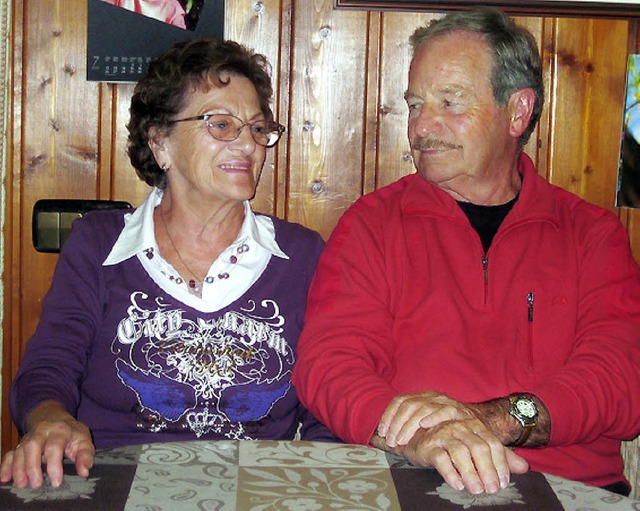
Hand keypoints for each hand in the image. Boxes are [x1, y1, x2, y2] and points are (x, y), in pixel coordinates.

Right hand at [0, 402, 94, 488]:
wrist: (56, 418)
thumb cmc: (72, 433)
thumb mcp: (84, 440)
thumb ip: (86, 455)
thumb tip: (84, 472)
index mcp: (60, 430)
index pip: (54, 447)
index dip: (54, 465)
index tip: (56, 482)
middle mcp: (42, 431)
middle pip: (33, 446)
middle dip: (32, 466)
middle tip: (36, 485)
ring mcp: (29, 437)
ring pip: (20, 450)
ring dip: (19, 468)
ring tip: (22, 484)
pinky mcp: (20, 444)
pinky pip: (10, 453)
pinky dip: (6, 466)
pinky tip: (5, 478)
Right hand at [373, 416, 528, 494]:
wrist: (418, 437)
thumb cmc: (451, 442)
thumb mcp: (476, 446)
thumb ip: (499, 455)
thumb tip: (524, 467)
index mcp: (473, 425)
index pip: (492, 443)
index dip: (500, 464)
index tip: (503, 483)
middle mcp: (459, 427)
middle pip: (478, 448)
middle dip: (487, 470)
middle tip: (492, 490)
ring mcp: (443, 435)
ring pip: (460, 453)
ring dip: (470, 473)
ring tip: (476, 490)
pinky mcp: (429, 445)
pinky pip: (441, 458)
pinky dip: (450, 473)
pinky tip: (457, 485)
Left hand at [378, 391, 472, 446]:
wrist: (481, 426)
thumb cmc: (448, 430)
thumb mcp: (426, 426)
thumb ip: (405, 430)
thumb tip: (374, 440)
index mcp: (422, 397)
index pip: (400, 400)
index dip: (388, 415)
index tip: (381, 432)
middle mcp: (433, 397)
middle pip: (408, 404)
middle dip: (396, 423)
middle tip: (390, 441)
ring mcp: (446, 402)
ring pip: (422, 407)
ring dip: (408, 424)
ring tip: (400, 440)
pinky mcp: (460, 411)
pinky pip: (444, 410)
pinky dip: (433, 417)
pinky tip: (423, 426)